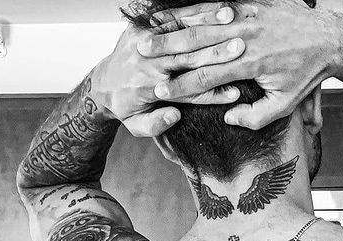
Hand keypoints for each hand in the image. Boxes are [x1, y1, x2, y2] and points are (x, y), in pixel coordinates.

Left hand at [91, 19, 245, 136]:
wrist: (102, 84)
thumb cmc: (124, 107)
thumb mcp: (136, 126)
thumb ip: (155, 125)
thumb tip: (175, 115)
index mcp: (148, 88)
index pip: (187, 91)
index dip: (212, 94)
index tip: (235, 93)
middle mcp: (147, 63)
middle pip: (188, 58)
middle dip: (216, 54)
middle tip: (241, 50)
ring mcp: (144, 42)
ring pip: (182, 34)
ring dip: (208, 27)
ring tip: (232, 23)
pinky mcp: (142, 28)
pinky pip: (170, 19)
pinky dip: (193, 15)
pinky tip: (215, 12)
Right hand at [142, 1, 342, 128]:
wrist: (331, 38)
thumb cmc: (307, 73)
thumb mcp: (284, 104)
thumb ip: (255, 116)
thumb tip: (228, 117)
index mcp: (250, 63)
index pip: (205, 75)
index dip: (180, 86)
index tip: (158, 93)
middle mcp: (246, 35)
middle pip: (197, 42)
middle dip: (166, 49)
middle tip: (140, 54)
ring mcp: (249, 15)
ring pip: (203, 19)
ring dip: (174, 26)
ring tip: (149, 29)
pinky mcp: (253, 2)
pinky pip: (217, 4)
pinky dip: (194, 8)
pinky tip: (176, 11)